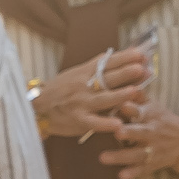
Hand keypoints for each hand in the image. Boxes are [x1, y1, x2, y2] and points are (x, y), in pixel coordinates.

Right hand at [33, 49, 148, 139]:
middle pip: (108, 78)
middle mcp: (84, 86)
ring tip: (135, 91)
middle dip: (126, 73)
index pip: (108, 62)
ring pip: (103, 99)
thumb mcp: (76, 73)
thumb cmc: (61, 89)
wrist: (37, 107)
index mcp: (85, 73)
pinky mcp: (78, 120)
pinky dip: (106, 124)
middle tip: (142, 69)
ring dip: (119, 95)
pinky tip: (118, 124)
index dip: (124, 58)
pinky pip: (94, 122)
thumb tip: (118, 54)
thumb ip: (96, 65)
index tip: (141, 54)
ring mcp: (81, 103)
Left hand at [99, 100, 178, 178]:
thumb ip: (138, 95)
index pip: (141, 110)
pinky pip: (142, 170)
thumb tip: (126, 78)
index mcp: (150, 116)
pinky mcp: (153, 164)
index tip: (121, 104)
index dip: (131, 107)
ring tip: (103, 158)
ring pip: (136, 154)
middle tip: (116, 132)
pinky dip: (132, 173)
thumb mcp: (153, 105)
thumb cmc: (161, 119)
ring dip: (121, 156)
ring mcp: (152, 149)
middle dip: (129, 132)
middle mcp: (152, 132)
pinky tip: (121, 175)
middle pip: (140, 132)